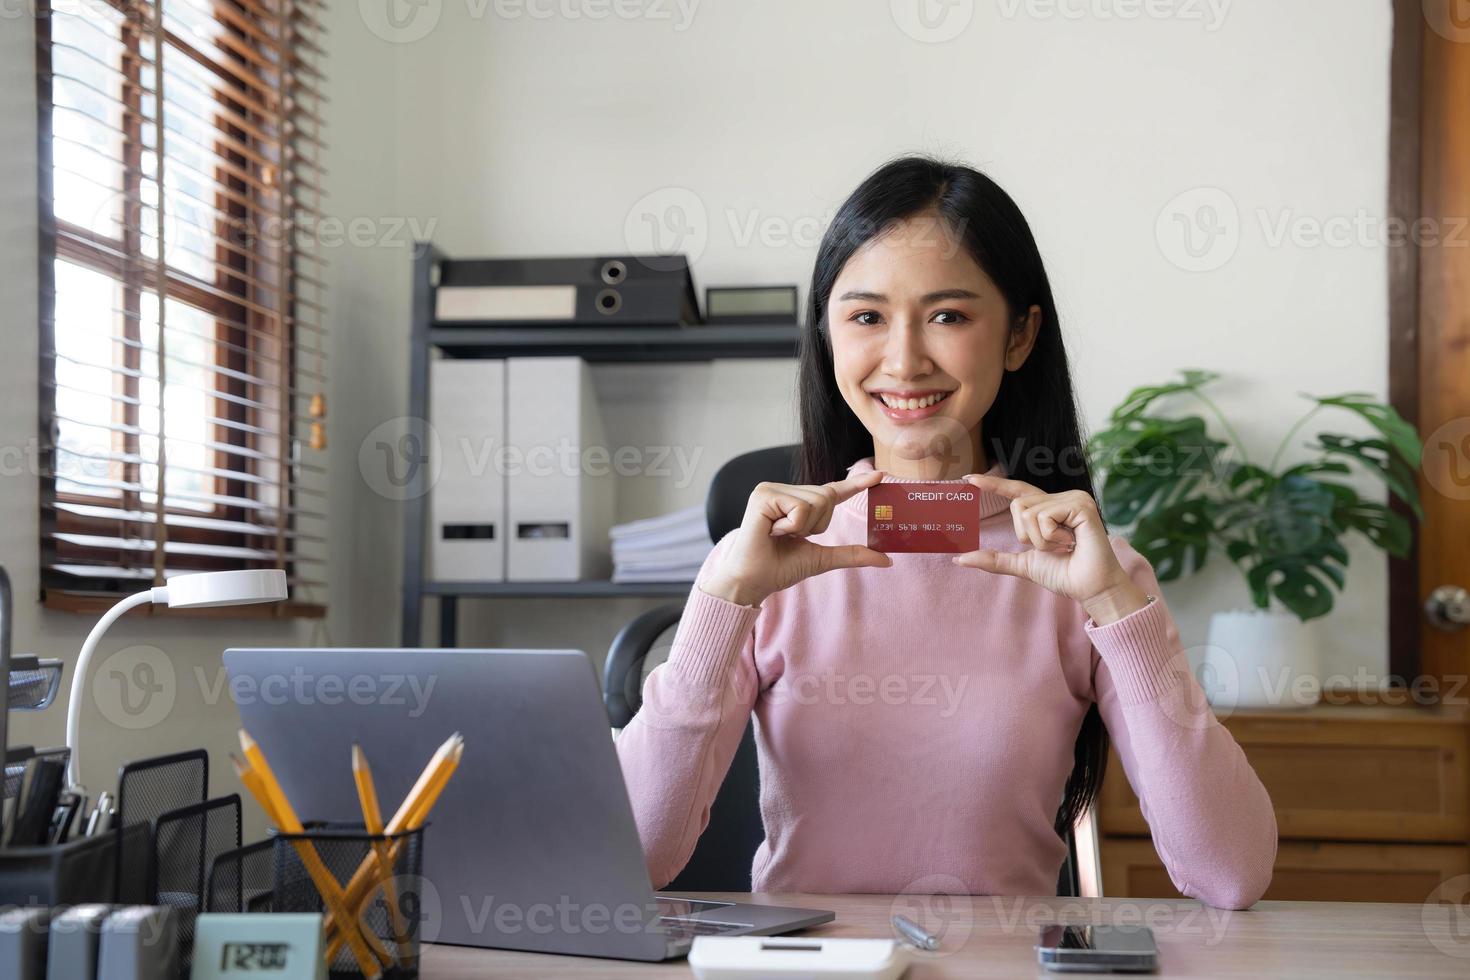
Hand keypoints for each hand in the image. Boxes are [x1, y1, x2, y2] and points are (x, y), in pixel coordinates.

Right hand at [700, 470, 891, 606]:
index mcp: (797, 503)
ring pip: (816, 501)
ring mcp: (772, 489)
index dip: (856, 484)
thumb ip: (852, 554)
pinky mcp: (763, 494)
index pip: (833, 491)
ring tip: (778, 535)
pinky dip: (792, 525)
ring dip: (803, 527)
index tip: (880, 475)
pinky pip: (800, 507)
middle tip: (789, 538)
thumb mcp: (823, 559)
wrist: (752, 581)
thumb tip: (887, 560)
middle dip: (817, 524)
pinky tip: (771, 531)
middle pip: (828, 496)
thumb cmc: (780, 569)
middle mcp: (784, 491)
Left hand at [950, 474, 1147, 622]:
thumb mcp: (1023, 563)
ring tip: (1065, 546)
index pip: (1016, 491)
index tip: (967, 477)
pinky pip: (1044, 517)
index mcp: (1048, 508)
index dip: (993, 484)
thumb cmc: (1064, 575)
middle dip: (1027, 535)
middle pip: (1017, 505)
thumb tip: (959, 559)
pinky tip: (1072, 542)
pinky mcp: (1081, 504)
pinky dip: (1051, 537)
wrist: (1089, 588)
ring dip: (1041, 540)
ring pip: (1028, 512)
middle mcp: (1061, 497)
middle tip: (1054, 548)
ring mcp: (1073, 498)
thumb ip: (994, 558)